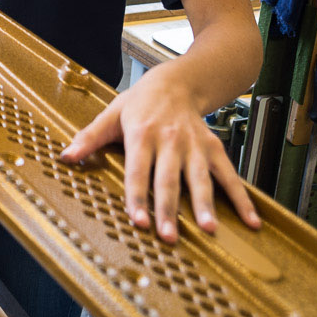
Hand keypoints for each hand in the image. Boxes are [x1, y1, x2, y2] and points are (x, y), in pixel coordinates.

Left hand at [60, 64, 260, 243]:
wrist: (178, 80)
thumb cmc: (141, 101)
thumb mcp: (111, 113)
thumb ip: (90, 137)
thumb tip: (65, 156)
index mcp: (142, 134)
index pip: (138, 171)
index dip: (137, 197)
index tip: (138, 221)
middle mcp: (170, 141)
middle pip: (169, 179)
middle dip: (169, 209)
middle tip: (169, 236)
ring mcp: (195, 145)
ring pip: (200, 178)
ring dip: (205, 205)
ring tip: (208, 230)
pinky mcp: (214, 148)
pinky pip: (229, 175)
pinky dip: (242, 198)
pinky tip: (251, 221)